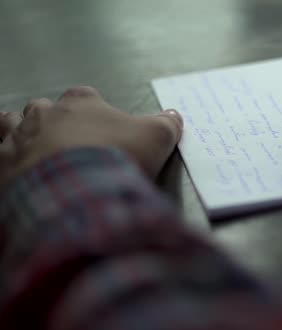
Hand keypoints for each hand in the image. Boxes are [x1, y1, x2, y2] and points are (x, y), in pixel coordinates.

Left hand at [0, 86, 182, 184]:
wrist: (77, 192)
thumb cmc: (117, 157)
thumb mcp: (156, 139)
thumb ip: (166, 125)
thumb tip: (175, 117)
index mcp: (81, 103)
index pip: (85, 96)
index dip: (95, 112)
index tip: (104, 131)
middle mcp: (44, 114)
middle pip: (44, 110)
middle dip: (54, 124)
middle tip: (70, 148)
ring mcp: (18, 139)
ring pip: (11, 127)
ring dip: (23, 138)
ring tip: (36, 156)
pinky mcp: (2, 166)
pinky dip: (9, 164)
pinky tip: (20, 176)